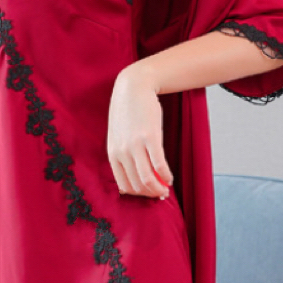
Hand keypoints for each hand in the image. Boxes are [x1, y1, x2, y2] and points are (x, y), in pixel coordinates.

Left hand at [106, 65, 173, 199]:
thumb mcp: (119, 136)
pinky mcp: (150, 137)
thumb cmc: (128, 113)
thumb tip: (137, 176)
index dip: (139, 195)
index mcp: (112, 154)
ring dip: (159, 189)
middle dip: (151, 194)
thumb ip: (124, 154)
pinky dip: (166, 176)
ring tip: (166, 189)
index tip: (149, 194)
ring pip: (147, 179)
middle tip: (162, 194)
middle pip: (137, 185)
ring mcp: (135, 146)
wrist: (133, 88)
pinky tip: (170, 178)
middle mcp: (121, 152)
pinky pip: (159, 165)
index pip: (124, 186)